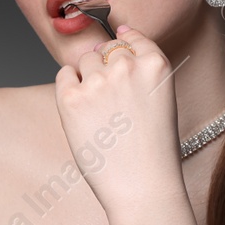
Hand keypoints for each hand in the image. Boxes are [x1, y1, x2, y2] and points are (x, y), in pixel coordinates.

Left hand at [53, 25, 184, 216]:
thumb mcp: (161, 101)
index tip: (119, 46)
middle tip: (111, 101)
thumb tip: (112, 46)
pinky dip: (69, 86)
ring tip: (100, 113)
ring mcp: (97, 81)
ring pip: (85, 61)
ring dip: (88, 78)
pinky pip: (64, 75)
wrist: (142, 187)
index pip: (133, 38)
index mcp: (156, 65)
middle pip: (105, 50)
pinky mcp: (71, 98)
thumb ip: (141, 73)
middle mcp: (126, 66)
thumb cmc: (153, 152)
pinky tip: (81, 110)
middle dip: (105, 67)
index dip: (123, 42)